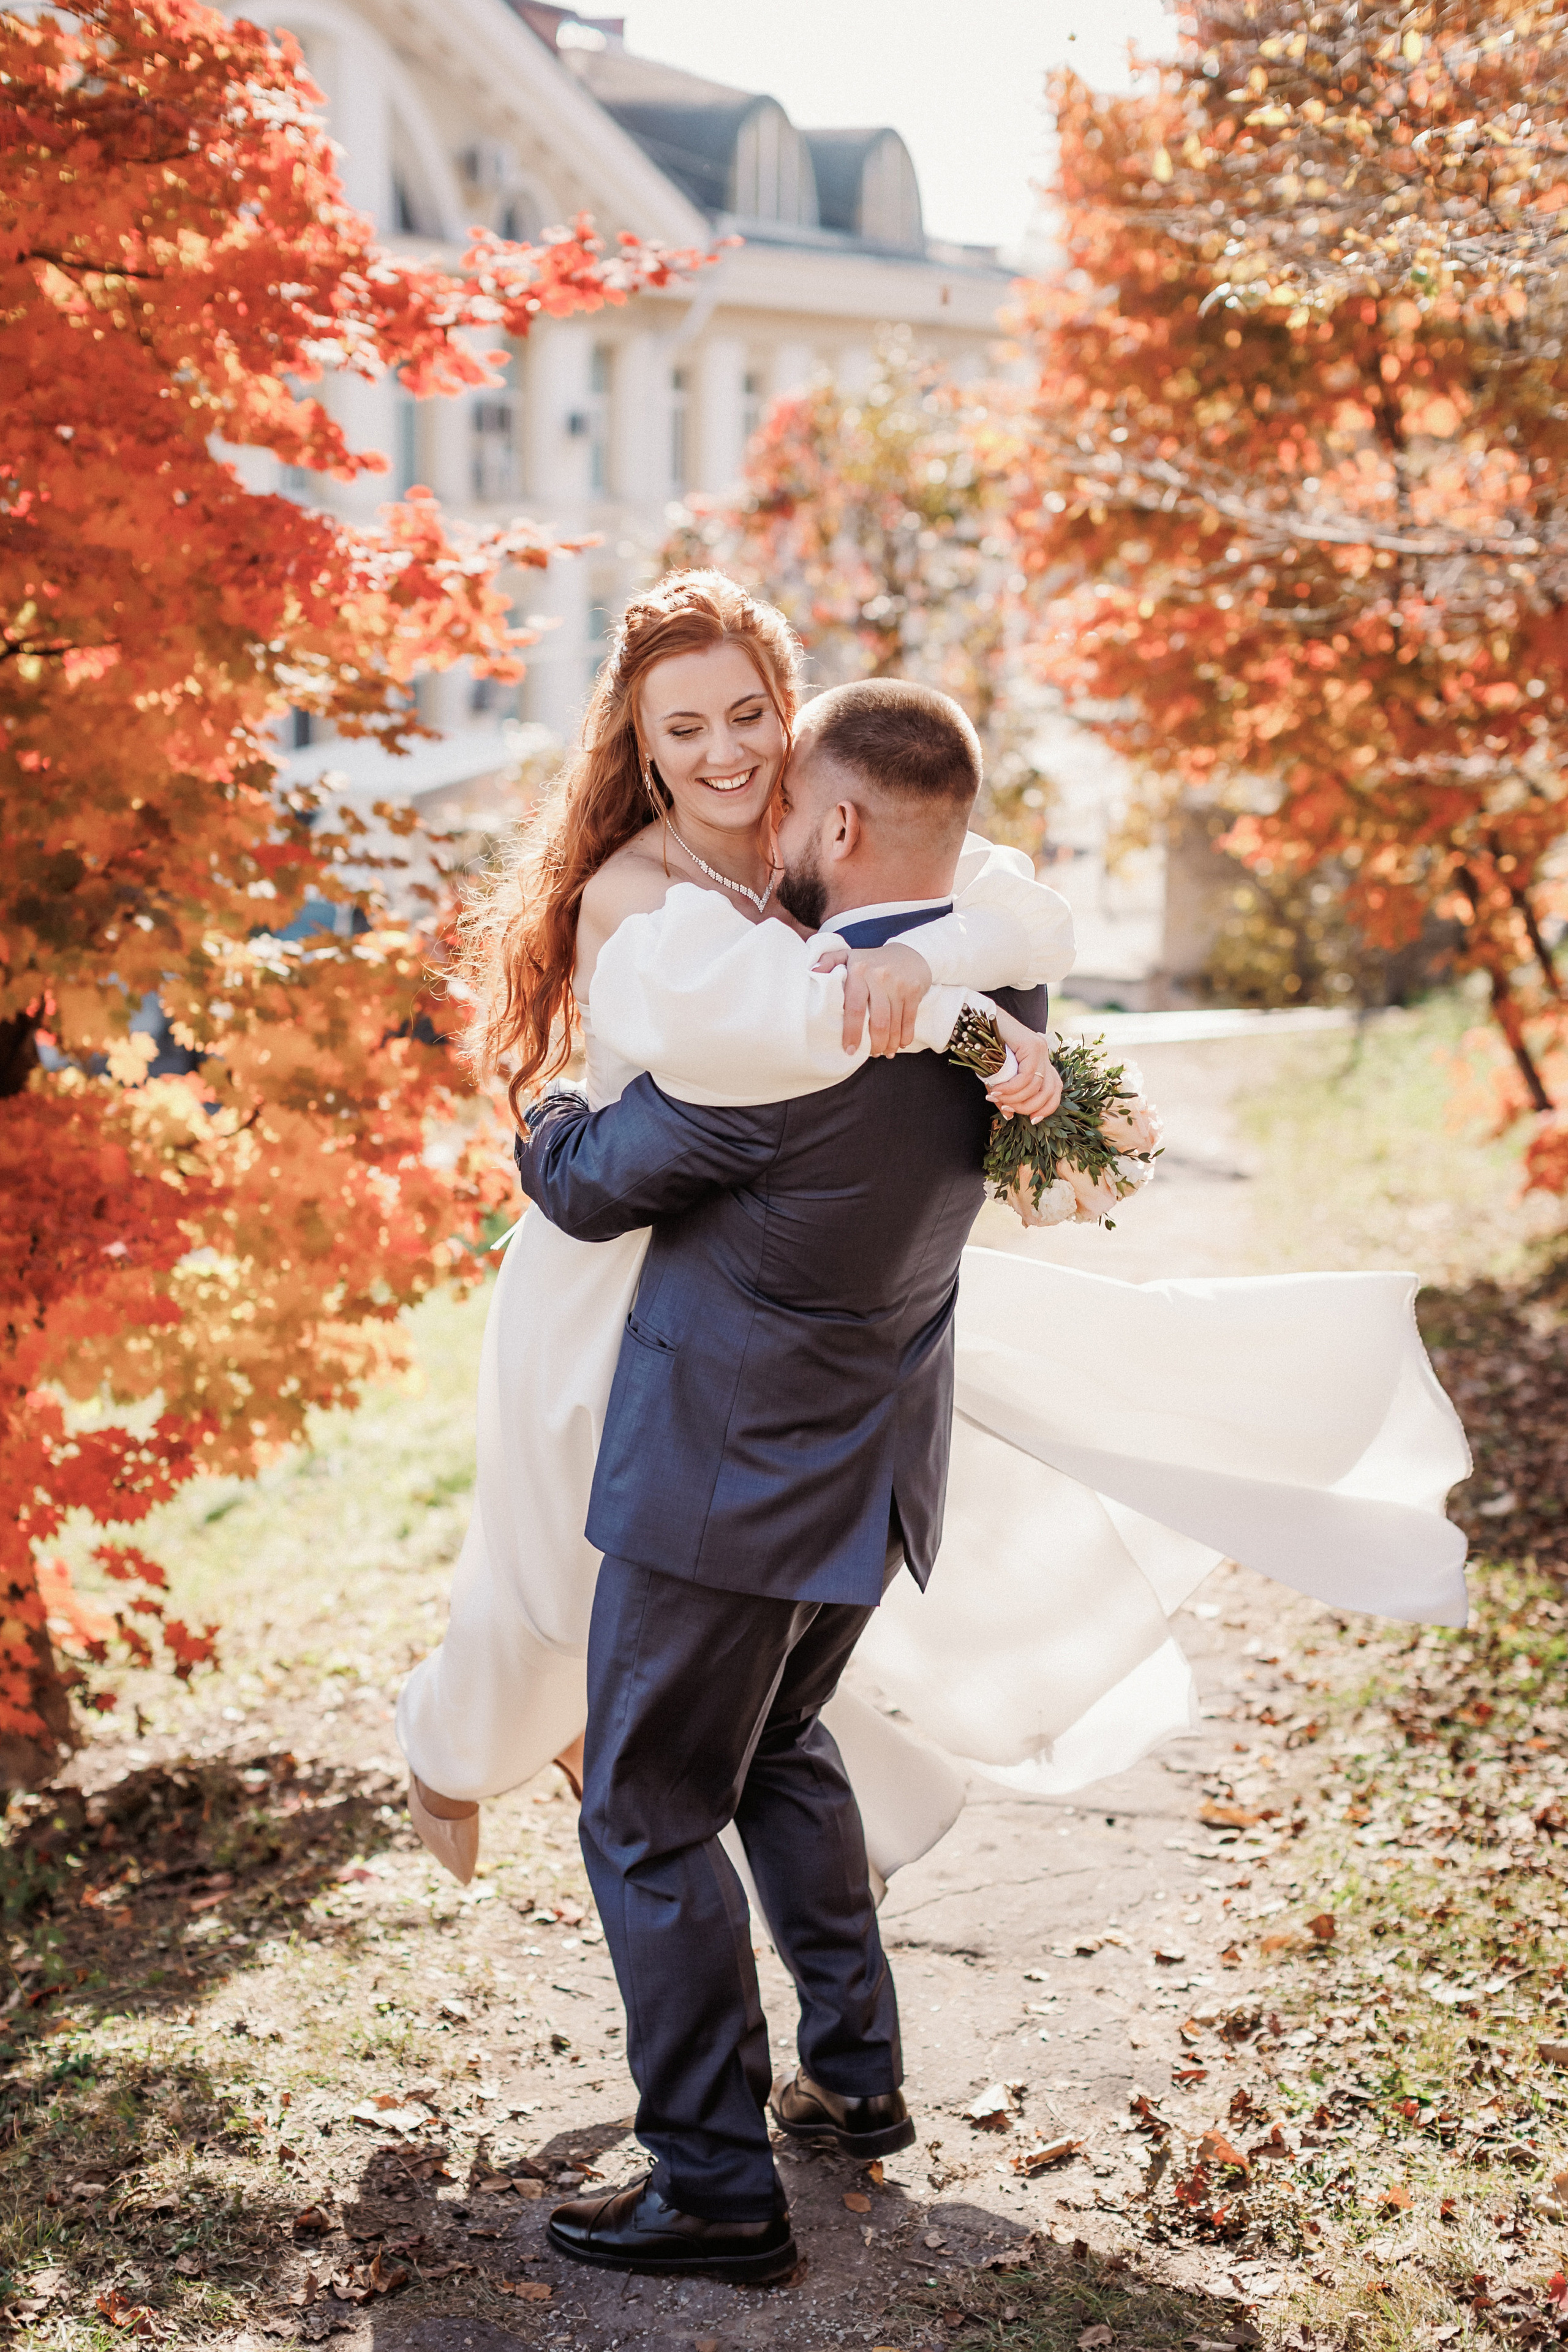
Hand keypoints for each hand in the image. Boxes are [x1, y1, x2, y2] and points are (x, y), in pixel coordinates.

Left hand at [811, 939, 931, 1055]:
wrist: (910, 952)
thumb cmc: (872, 960)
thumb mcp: (848, 955)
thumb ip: (829, 961)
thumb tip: (812, 972)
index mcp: (859, 970)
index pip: (854, 1008)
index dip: (852, 1032)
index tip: (849, 1050)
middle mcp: (879, 977)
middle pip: (878, 1021)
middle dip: (874, 1044)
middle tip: (869, 1055)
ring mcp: (899, 985)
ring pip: (893, 1024)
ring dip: (889, 1044)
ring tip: (883, 1052)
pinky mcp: (914, 991)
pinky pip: (909, 1021)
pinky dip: (904, 1037)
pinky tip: (898, 1045)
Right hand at [986, 1010, 1062, 1120]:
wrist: (976, 1021)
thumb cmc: (985, 1048)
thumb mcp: (997, 1077)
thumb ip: (1006, 1095)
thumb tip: (1008, 1115)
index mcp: (1040, 1062)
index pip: (1055, 1090)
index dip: (1047, 1108)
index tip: (1033, 1120)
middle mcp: (1044, 1055)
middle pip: (1050, 1091)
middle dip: (1030, 1106)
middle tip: (1008, 1109)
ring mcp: (1040, 1049)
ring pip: (1037, 1086)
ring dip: (1015, 1097)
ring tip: (996, 1097)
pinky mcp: (1032, 1046)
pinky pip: (1027, 1076)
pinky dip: (1012, 1087)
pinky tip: (997, 1089)